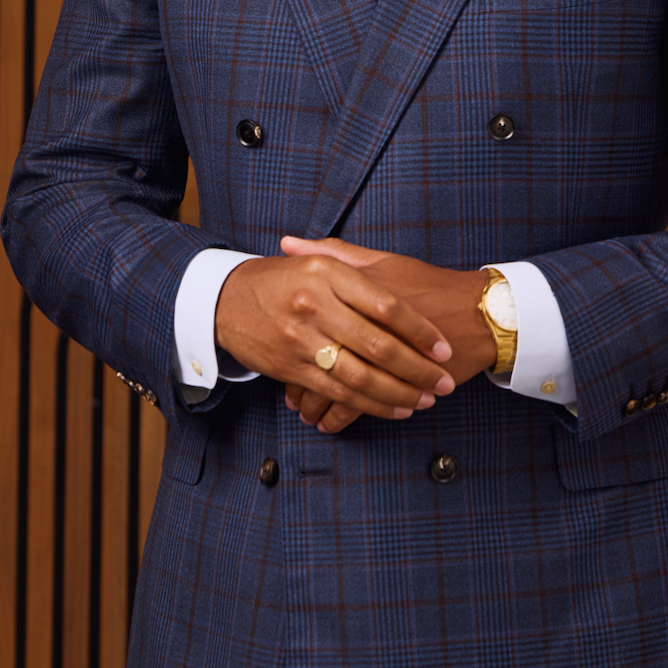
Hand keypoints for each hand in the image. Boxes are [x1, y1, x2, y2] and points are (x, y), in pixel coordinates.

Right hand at [215, 254, 455, 422]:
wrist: (224, 299)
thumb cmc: (280, 278)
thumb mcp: (315, 259)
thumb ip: (353, 261)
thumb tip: (398, 274)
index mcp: (328, 274)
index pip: (388, 306)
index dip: (420, 331)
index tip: (443, 347)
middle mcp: (315, 305)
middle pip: (379, 345)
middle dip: (417, 369)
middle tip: (443, 381)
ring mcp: (301, 339)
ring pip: (361, 375)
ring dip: (399, 393)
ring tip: (425, 399)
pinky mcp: (291, 368)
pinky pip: (338, 392)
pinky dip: (369, 404)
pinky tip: (393, 408)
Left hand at [278, 237, 494, 431]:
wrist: (476, 311)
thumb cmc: (427, 284)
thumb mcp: (381, 261)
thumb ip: (333, 253)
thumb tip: (288, 243)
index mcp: (356, 292)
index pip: (310, 319)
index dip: (291, 339)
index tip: (279, 351)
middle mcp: (366, 322)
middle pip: (319, 357)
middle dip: (300, 384)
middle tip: (289, 396)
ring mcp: (384, 354)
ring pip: (336, 386)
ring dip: (317, 405)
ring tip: (308, 414)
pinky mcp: (402, 380)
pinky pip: (360, 405)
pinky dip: (341, 417)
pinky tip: (331, 423)